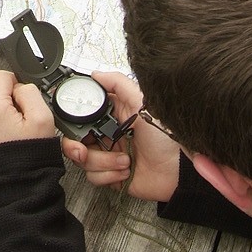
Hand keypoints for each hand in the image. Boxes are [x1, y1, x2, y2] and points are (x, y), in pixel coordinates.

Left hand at [0, 70, 56, 156]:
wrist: (13, 191)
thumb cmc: (28, 159)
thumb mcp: (43, 119)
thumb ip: (31, 93)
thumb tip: (20, 87)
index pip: (2, 77)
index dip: (17, 86)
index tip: (24, 102)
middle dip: (7, 105)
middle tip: (20, 126)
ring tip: (10, 139)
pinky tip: (1, 146)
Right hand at [62, 72, 179, 202]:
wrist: (178, 168)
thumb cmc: (166, 135)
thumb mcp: (141, 101)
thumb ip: (118, 83)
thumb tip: (96, 74)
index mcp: (112, 117)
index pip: (81, 118)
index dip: (72, 123)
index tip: (73, 127)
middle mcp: (107, 136)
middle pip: (75, 141)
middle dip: (76, 147)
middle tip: (84, 149)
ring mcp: (109, 157)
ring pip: (84, 161)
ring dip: (104, 162)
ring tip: (124, 159)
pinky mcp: (112, 176)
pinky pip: (95, 177)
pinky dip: (109, 175)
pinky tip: (125, 170)